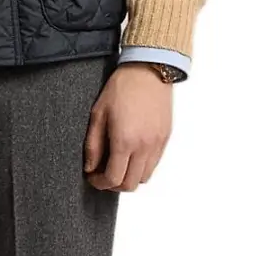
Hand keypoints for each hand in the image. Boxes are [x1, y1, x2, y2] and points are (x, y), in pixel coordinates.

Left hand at [83, 64, 172, 190]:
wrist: (149, 70)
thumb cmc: (122, 88)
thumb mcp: (98, 114)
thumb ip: (93, 145)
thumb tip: (90, 167)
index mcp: (125, 141)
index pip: (113, 179)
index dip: (100, 183)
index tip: (92, 177)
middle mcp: (144, 147)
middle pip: (130, 184)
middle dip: (114, 185)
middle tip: (103, 174)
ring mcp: (157, 144)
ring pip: (144, 177)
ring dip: (129, 177)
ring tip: (118, 164)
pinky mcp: (165, 138)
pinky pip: (154, 164)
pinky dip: (142, 167)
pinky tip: (131, 154)